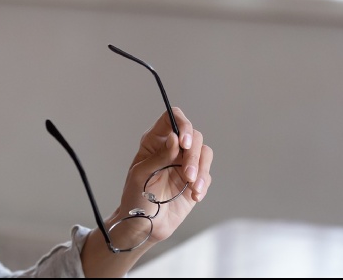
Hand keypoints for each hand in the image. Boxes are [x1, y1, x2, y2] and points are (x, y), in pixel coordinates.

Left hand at [114, 107, 212, 243]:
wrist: (144, 225)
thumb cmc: (136, 197)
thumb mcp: (141, 175)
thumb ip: (159, 156)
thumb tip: (174, 138)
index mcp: (154, 142)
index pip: (171, 118)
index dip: (182, 124)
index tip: (185, 143)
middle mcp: (171, 149)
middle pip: (194, 136)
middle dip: (193, 155)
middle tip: (187, 174)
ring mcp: (184, 164)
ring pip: (204, 153)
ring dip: (201, 169)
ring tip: (192, 186)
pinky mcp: (195, 180)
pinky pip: (207, 174)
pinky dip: (203, 183)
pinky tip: (194, 195)